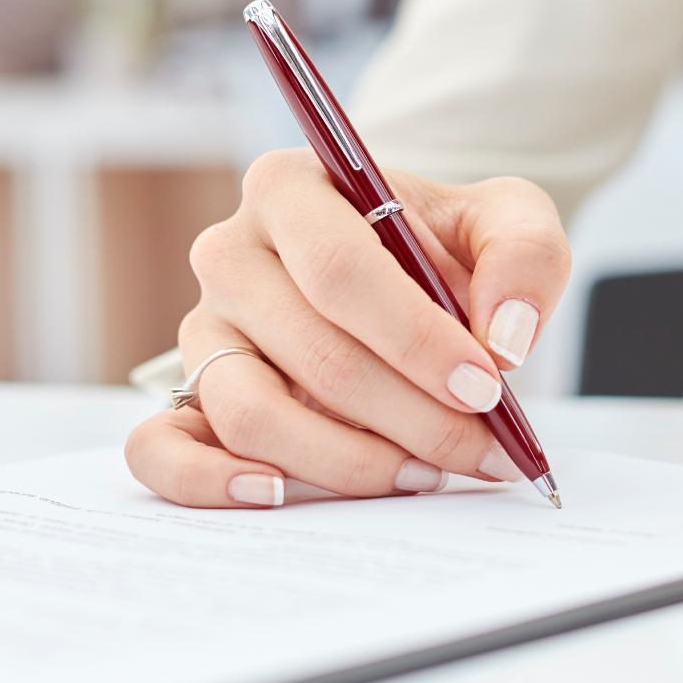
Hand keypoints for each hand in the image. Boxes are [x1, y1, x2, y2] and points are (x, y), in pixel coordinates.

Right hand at [125, 150, 569, 507]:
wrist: (399, 270)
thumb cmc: (442, 244)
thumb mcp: (504, 217)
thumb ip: (524, 256)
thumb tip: (504, 337)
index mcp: (288, 188)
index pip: (340, 271)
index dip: (414, 339)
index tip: (484, 387)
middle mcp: (229, 254)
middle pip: (312, 352)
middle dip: (410, 415)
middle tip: (480, 450)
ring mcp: (203, 330)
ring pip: (252, 412)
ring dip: (347, 462)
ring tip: (421, 474)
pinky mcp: (188, 395)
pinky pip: (159, 449)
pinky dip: (209, 483)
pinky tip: (281, 495)